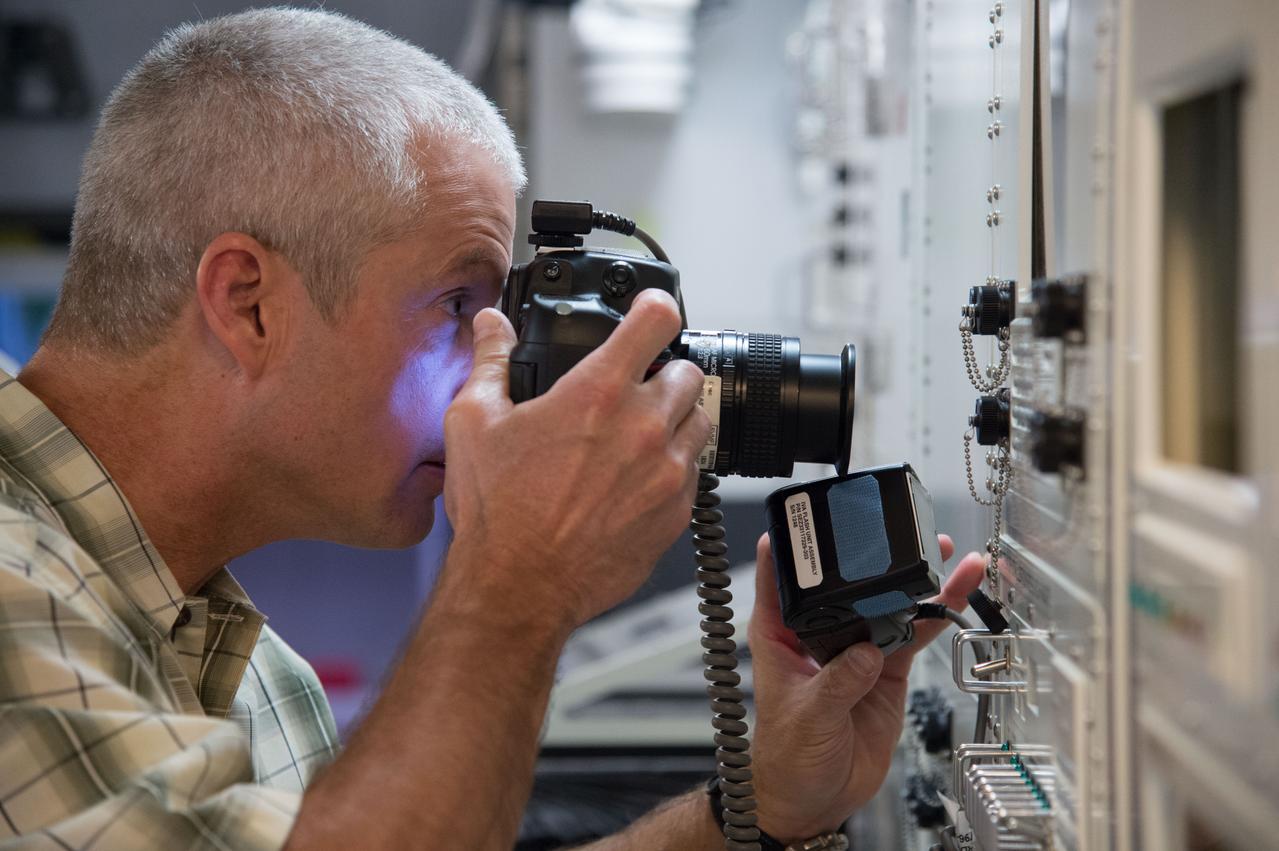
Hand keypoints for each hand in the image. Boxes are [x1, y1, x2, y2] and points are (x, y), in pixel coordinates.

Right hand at [442, 289, 710, 627]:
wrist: (519, 586)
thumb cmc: (498, 512)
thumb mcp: (473, 423)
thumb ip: (489, 362)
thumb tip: (491, 325)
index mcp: (599, 392)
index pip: (657, 319)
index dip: (654, 306)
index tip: (649, 311)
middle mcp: (644, 426)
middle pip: (687, 370)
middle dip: (664, 371)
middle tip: (635, 387)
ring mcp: (667, 471)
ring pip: (700, 421)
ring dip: (676, 418)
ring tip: (641, 434)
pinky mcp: (676, 512)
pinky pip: (695, 473)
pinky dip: (675, 467)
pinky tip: (638, 478)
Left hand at [748, 533, 985, 841]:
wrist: (815, 799)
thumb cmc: (787, 757)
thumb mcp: (806, 717)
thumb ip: (836, 683)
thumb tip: (866, 654)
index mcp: (780, 635)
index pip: (779, 581)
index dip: (791, 547)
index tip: (809, 515)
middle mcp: (818, 634)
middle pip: (846, 584)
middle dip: (872, 556)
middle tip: (900, 529)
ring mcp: (856, 649)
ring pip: (887, 604)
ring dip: (915, 579)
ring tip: (945, 550)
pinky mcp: (885, 669)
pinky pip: (912, 634)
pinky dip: (935, 614)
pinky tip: (957, 593)